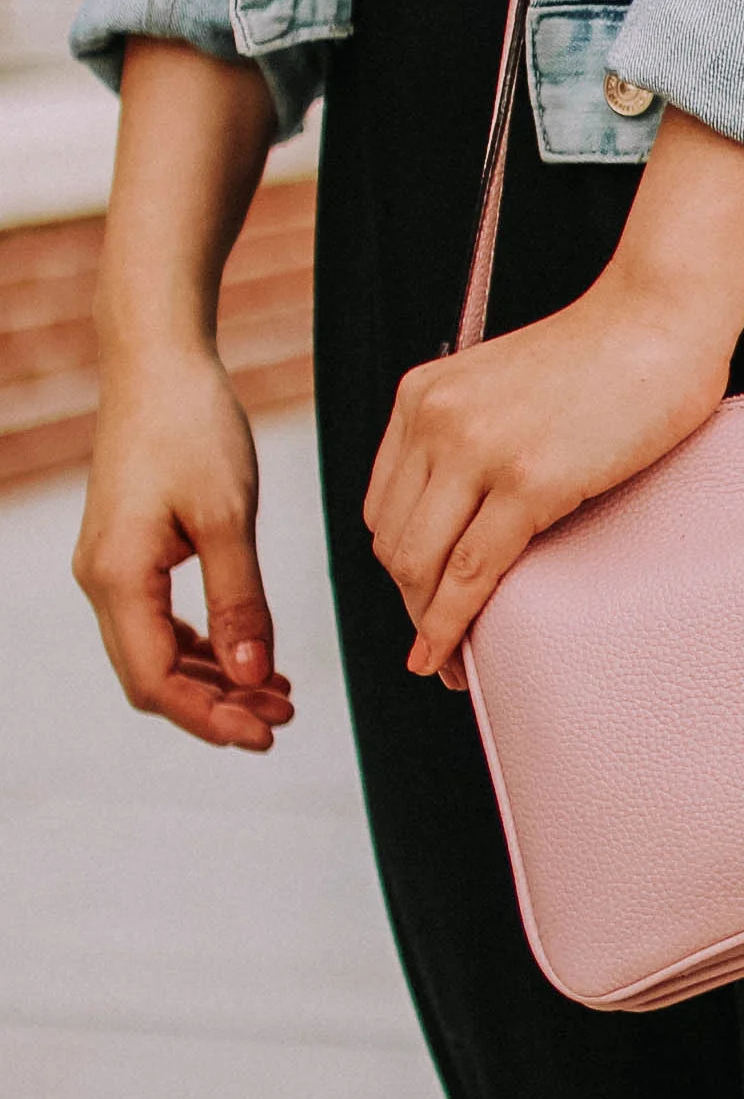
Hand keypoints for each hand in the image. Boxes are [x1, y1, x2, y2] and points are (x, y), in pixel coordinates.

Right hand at [76, 37, 286, 750]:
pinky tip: (258, 655)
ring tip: (284, 697)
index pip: (155, 680)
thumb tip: (254, 678)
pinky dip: (212, 645)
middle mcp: (105, 580)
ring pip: (162, 651)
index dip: (209, 718)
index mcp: (117, 577)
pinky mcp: (137, 549)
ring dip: (219, 679)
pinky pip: (168, 620)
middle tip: (284, 723)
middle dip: (217, 706)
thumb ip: (239, 602)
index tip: (266, 735)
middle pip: (155, 676)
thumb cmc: (192, 426)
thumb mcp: (227, 516)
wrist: (161, 362)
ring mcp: (117, 566)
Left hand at [364, 270, 731, 672]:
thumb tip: (477, 511)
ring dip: (428, 623)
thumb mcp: (509, 384)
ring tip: (449, 659)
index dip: (402, 565)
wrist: (663, 315)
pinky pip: (472, 571)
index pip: (384, 506)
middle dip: (412, 602)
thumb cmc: (613, 352)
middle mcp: (435, 419)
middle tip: (438, 646)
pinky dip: (451, 624)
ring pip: (421, 565)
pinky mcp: (529, 479)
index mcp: (423, 396)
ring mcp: (479, 449)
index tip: (423, 600)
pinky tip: (450, 654)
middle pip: (395, 542)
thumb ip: (477, 434)